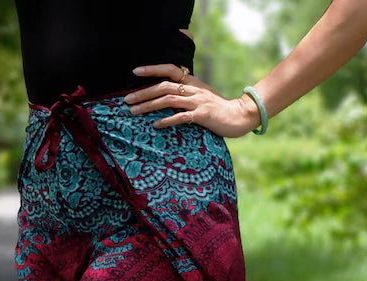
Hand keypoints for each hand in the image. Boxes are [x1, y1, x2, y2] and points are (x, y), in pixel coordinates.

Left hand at [124, 64, 260, 137]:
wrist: (240, 116)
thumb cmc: (218, 109)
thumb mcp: (201, 95)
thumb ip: (186, 92)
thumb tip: (168, 92)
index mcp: (192, 82)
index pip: (169, 69)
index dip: (152, 69)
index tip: (135, 72)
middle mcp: (193, 89)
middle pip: (163, 86)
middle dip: (143, 93)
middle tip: (127, 101)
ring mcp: (198, 102)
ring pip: (169, 100)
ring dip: (149, 106)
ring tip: (134, 112)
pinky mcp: (203, 116)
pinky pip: (182, 117)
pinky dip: (167, 120)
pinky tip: (155, 125)